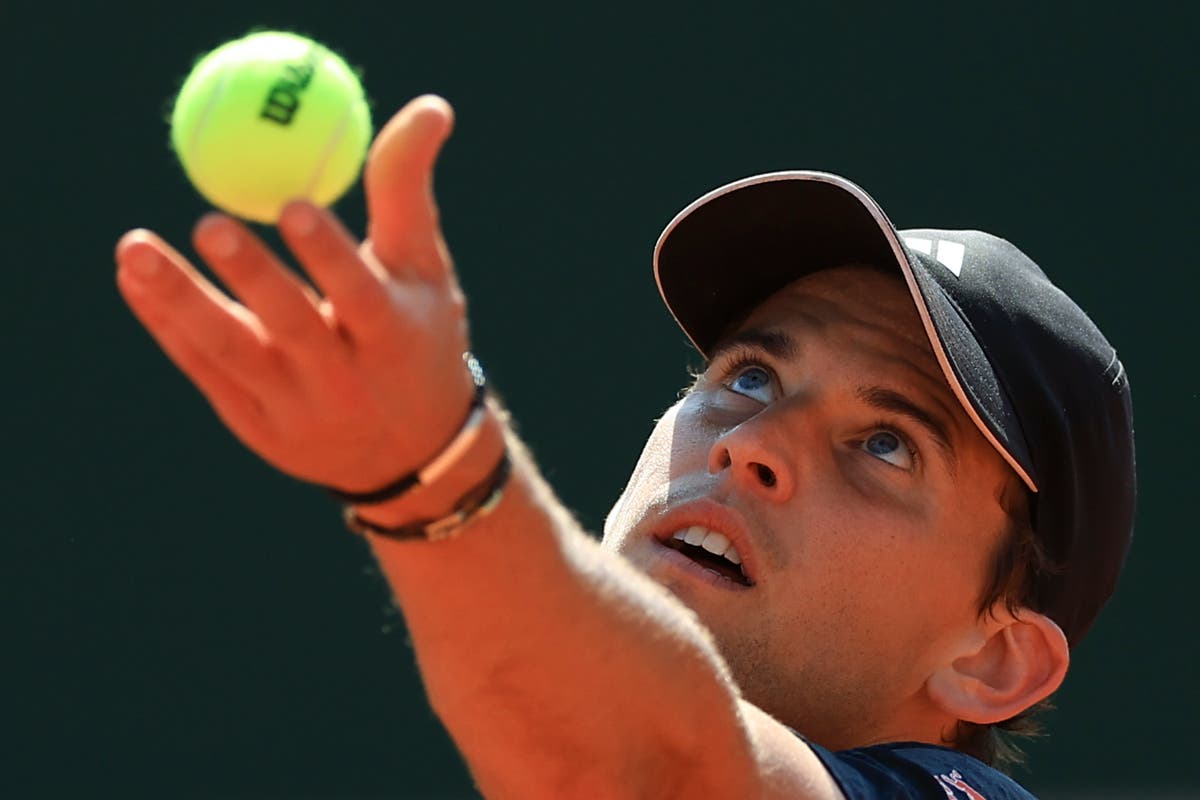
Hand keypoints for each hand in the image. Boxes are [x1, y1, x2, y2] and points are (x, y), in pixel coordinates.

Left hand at [115, 96, 475, 493]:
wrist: (411, 451)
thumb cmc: (417, 338)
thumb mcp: (424, 271)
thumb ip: (406, 192)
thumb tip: (429, 107)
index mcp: (392, 338)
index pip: (361, 296)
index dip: (329, 255)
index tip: (296, 205)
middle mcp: (345, 381)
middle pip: (293, 328)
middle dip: (253, 279)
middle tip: (210, 223)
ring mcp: (297, 410)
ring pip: (234, 355)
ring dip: (182, 303)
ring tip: (133, 250)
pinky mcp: (257, 427)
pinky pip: (205, 371)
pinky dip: (167, 326)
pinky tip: (134, 280)